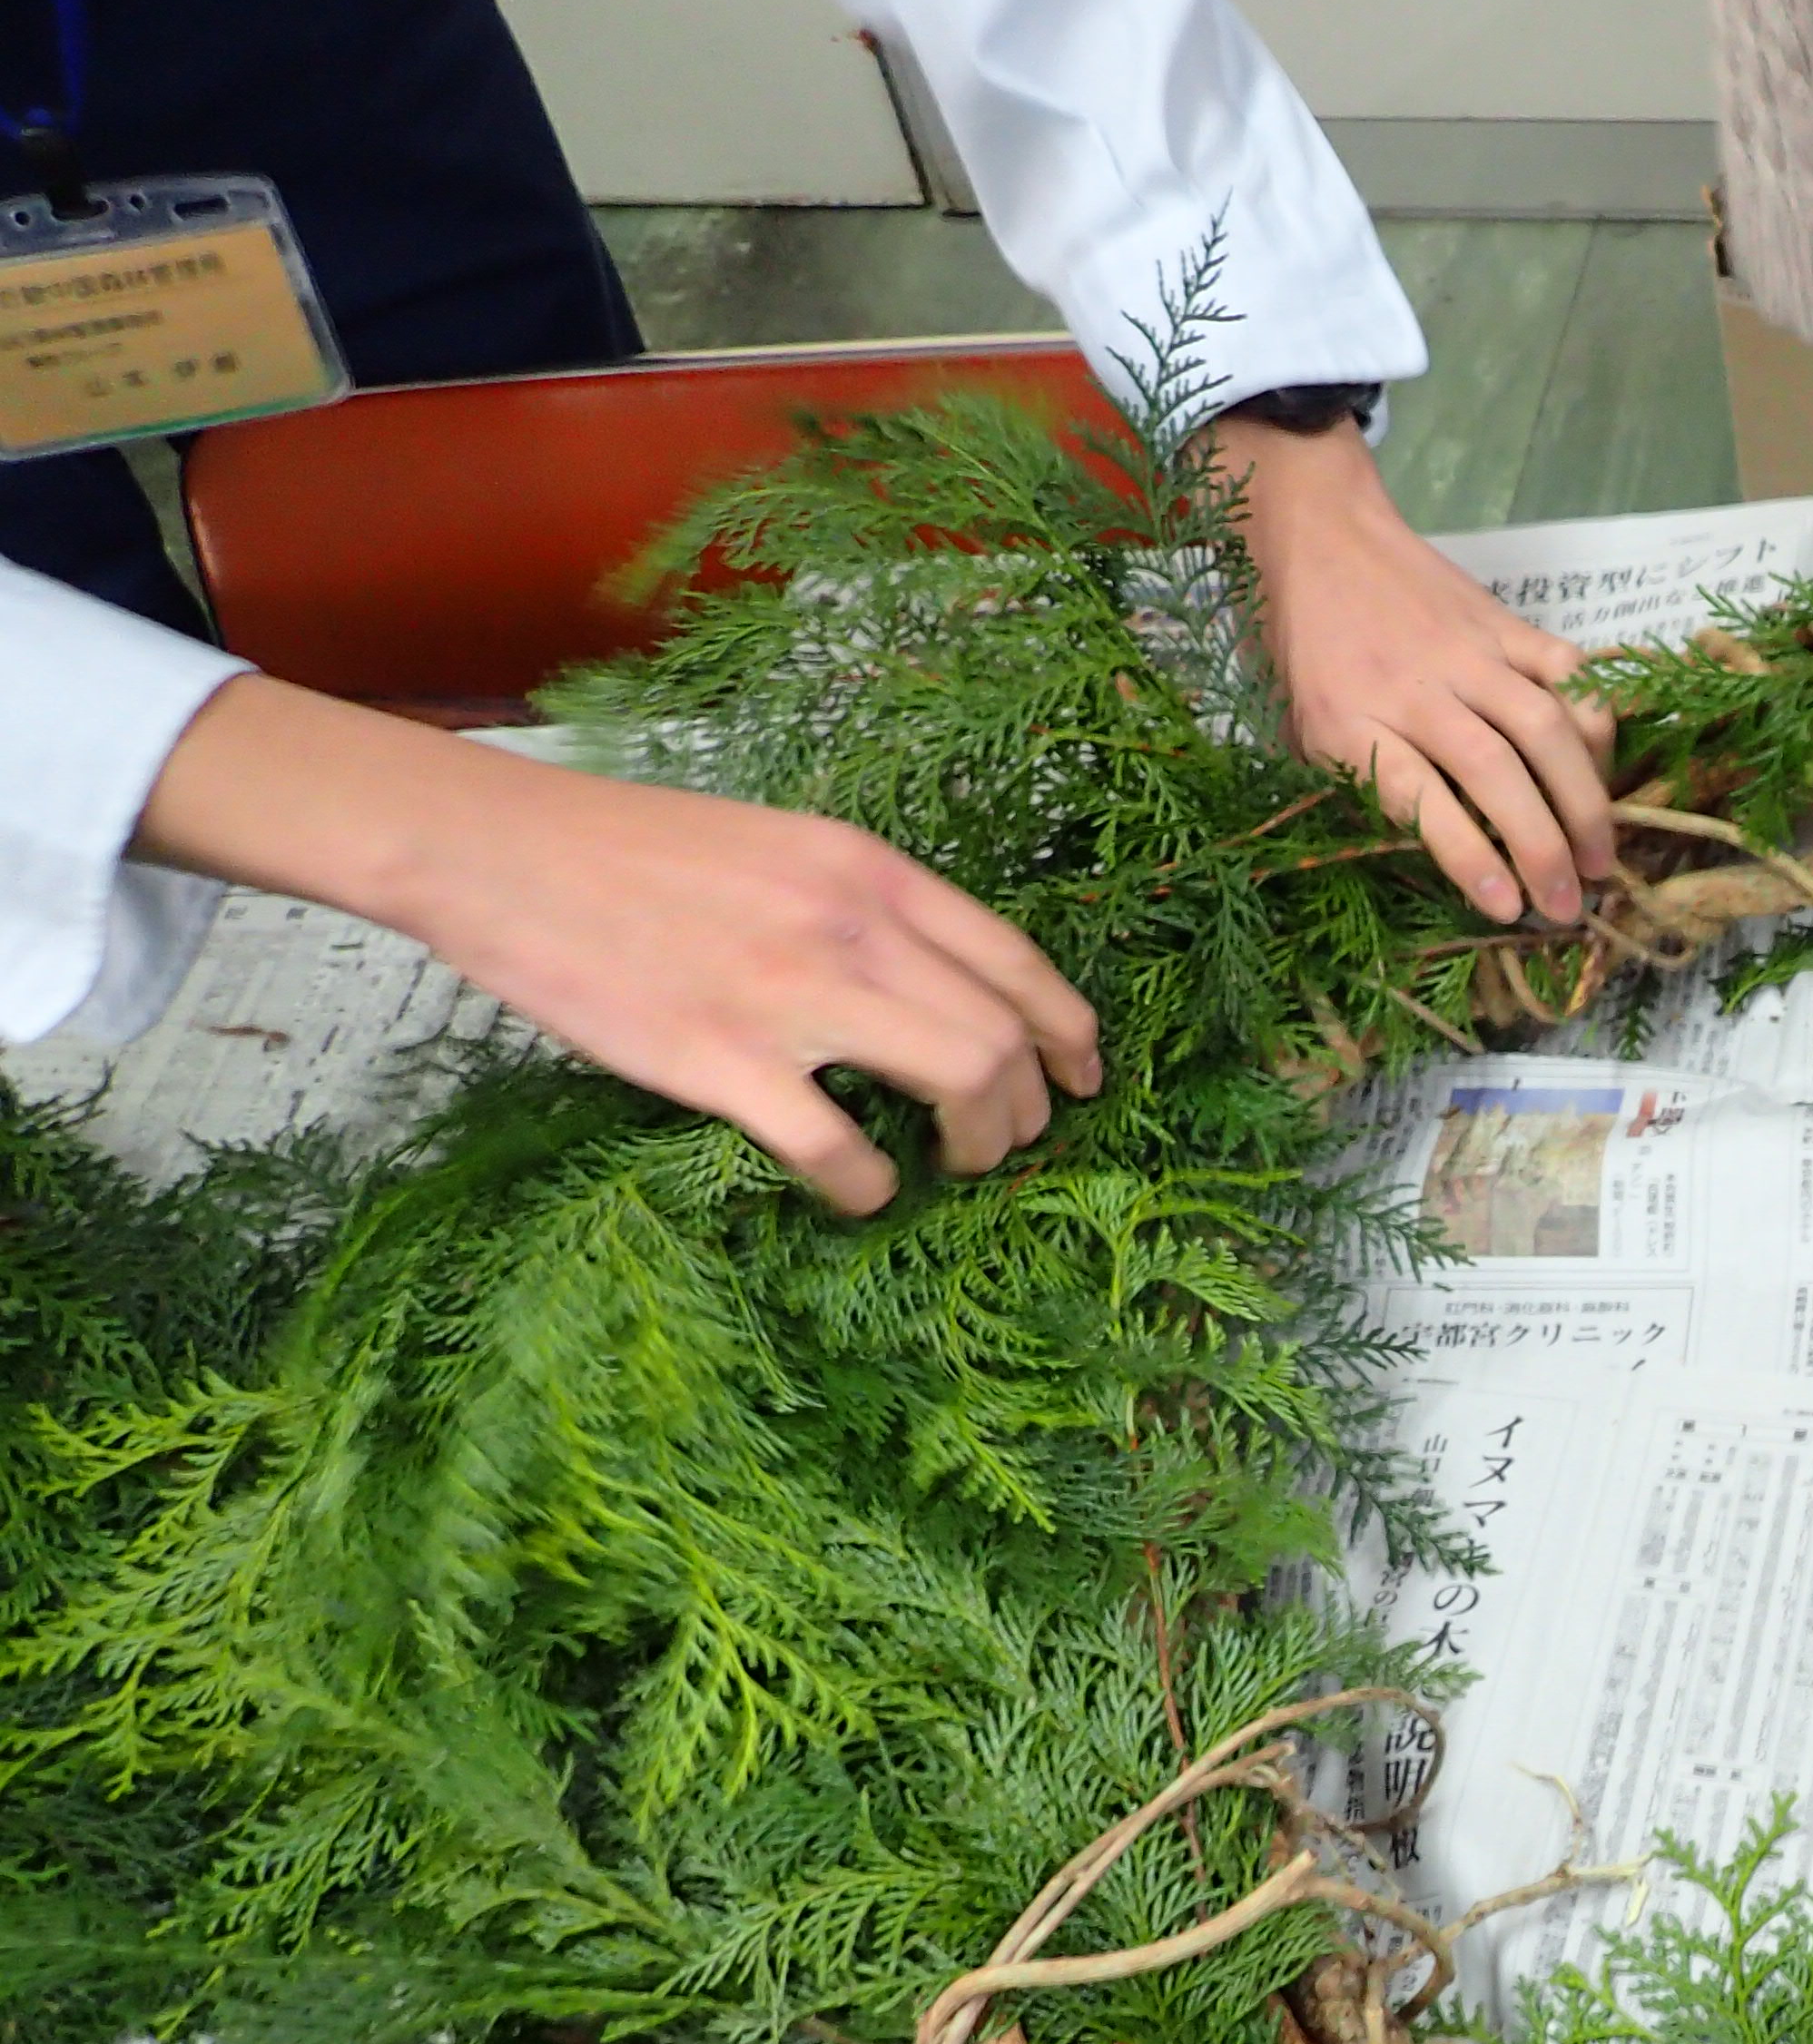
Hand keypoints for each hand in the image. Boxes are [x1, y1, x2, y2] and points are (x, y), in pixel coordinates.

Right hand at [133, 677, 1098, 1214]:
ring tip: (952, 1167)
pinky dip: (872, 1187)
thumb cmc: (630, 853)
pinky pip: (841, 1150)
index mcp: (868, 870)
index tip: (1084, 1079)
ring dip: (978, 1145)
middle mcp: (852, 927)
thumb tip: (929, 988)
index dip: (1071, 1034)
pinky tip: (861, 1193)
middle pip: (1006, 1037)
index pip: (1018, 962)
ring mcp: (791, 993)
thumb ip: (860, 908)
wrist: (497, 850)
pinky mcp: (720, 1059)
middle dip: (1030, 1107)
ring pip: (961, 1084)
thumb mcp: (777, 850)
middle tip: (1007, 1143)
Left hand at [1216, 414, 1618, 925]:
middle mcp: (1414, 687)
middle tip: (1571, 904)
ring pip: (1544, 726)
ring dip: (1584, 797)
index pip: (1418, 798)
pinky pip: (1567, 671)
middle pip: (1493, 770)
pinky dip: (1597, 721)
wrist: (1317, 535)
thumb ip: (1364, 784)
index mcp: (1350, 720)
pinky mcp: (1504, 622)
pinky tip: (1604, 769)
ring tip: (1601, 855)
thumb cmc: (1306, 649)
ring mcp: (1468, 650)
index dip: (1469, 857)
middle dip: (1542, 845)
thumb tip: (1448, 854)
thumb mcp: (1305, 728)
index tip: (1508, 907)